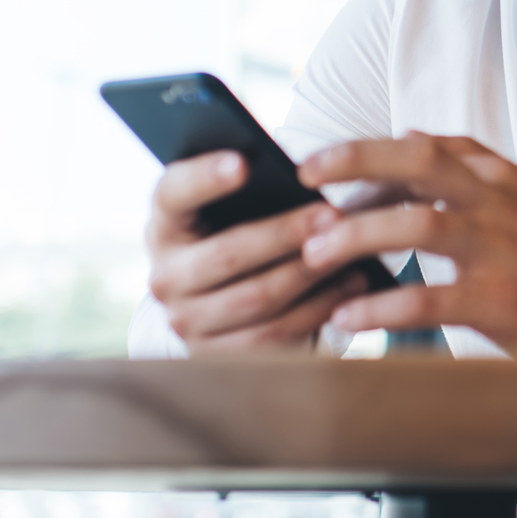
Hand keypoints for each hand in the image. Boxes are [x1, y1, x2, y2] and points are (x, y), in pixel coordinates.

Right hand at [145, 151, 380, 351]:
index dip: (204, 177)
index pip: (173, 193)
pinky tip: (349, 287)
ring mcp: (186, 321)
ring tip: (351, 250)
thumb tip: (301, 173)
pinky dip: (317, 309)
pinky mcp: (216, 355)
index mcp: (165, 224)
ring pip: (257, 297)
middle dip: (286, 233)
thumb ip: (251, 188)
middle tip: (332, 214)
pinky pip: (273, 335)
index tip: (242, 163)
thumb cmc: (237, 233)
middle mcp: (165, 276)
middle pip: (228, 254)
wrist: (223, 300)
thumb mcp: (231, 209)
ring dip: (310, 273)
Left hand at [297, 133, 516, 353]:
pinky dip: (381, 307)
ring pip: (419, 224)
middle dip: (356, 163)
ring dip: (359, 234)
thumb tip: (409, 135)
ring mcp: (499, 251)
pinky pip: (429, 299)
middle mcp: (498, 203)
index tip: (318, 164)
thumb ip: (469, 165)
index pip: (425, 146)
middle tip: (306, 181)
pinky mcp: (498, 302)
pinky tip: (348, 315)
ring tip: (316, 253)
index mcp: (499, 177)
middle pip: (420, 163)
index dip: (366, 151)